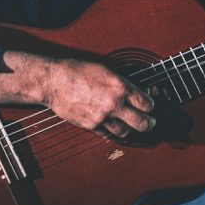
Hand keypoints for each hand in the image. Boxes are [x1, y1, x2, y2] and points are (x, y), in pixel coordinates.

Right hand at [17, 54, 155, 139]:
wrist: (54, 81)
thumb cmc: (77, 71)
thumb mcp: (105, 70)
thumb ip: (122, 83)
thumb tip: (136, 92)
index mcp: (120, 87)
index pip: (147, 104)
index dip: (150, 105)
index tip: (149, 105)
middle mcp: (114, 104)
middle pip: (143, 123)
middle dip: (150, 123)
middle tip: (151, 122)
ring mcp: (103, 117)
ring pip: (126, 132)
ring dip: (131, 129)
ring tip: (131, 125)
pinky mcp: (91, 126)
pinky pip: (109, 134)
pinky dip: (114, 132)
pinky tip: (115, 127)